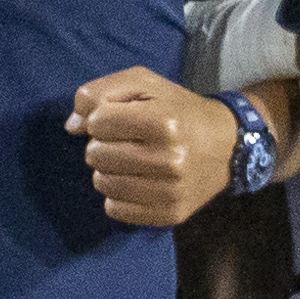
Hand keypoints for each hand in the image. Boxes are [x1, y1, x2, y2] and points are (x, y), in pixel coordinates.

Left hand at [67, 68, 231, 227]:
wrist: (228, 145)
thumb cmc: (179, 109)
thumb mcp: (144, 84)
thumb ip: (99, 92)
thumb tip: (71, 126)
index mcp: (163, 122)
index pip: (97, 122)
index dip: (102, 118)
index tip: (122, 119)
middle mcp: (169, 160)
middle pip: (95, 155)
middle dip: (102, 145)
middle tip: (124, 142)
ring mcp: (171, 191)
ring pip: (102, 184)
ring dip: (107, 171)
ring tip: (129, 161)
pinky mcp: (170, 214)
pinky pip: (115, 210)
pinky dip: (117, 196)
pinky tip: (135, 182)